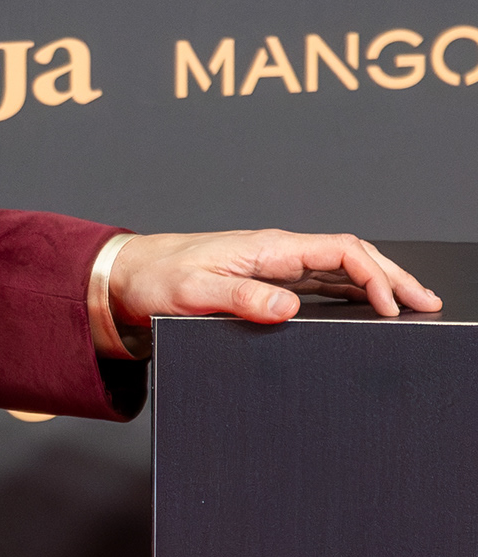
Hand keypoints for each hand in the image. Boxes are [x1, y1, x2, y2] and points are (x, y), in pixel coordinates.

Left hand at [110, 231, 441, 330]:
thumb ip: (242, 299)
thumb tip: (288, 307)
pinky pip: (321, 283)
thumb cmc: (158, 279)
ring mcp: (275, 266)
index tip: (391, 305)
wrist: (129, 275)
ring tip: (411, 306)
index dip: (374, 276)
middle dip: (393, 278)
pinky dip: (351, 293)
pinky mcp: (267, 281)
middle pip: (353, 258)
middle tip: (427, 303)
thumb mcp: (196, 293)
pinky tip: (367, 307)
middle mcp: (278, 253)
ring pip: (342, 270)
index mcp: (269, 249)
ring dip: (378, 285)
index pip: (341, 252)